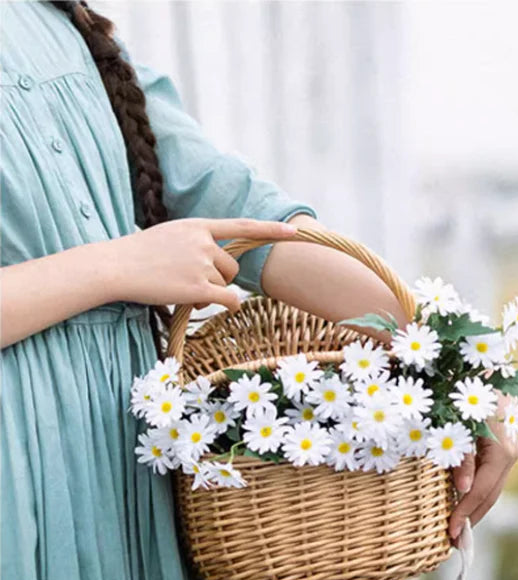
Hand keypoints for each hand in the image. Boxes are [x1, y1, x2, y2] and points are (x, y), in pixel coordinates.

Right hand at [107, 217, 298, 312]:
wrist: (116, 266)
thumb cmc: (138, 255)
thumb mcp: (169, 236)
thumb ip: (195, 242)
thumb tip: (215, 262)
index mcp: (198, 226)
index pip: (242, 227)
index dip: (270, 230)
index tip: (293, 232)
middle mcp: (203, 242)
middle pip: (231, 266)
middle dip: (219, 278)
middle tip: (191, 283)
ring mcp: (201, 264)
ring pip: (225, 284)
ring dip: (212, 293)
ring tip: (182, 291)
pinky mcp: (197, 287)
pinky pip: (227, 299)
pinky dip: (228, 305)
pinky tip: (218, 306)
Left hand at [448, 390, 517, 539]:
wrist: (474, 368)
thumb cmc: (460, 393)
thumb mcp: (456, 423)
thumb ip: (460, 455)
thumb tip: (463, 488)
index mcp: (501, 447)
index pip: (483, 489)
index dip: (466, 512)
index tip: (450, 532)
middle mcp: (510, 451)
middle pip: (492, 494)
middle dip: (472, 518)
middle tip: (452, 542)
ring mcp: (508, 450)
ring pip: (493, 488)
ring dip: (475, 509)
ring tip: (457, 531)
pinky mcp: (500, 448)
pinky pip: (491, 478)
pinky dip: (477, 494)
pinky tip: (463, 506)